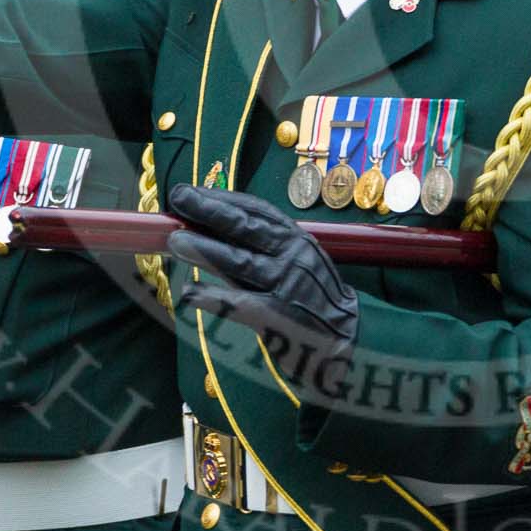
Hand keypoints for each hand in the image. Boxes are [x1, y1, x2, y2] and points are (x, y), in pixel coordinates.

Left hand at [166, 182, 358, 396]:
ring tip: (175, 240)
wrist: (356, 340)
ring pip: (240, 261)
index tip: (194, 190)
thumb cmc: (319, 303)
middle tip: (178, 198)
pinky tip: (190, 295)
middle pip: (246, 228)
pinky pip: (241, 306)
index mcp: (299, 240)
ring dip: (205, 249)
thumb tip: (214, 237)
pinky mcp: (281, 318)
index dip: (223, 198)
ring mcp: (288, 286)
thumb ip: (261, 254)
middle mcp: (294, 257)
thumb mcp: (299, 267)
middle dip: (209, 210)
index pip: (258, 211)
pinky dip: (214, 299)